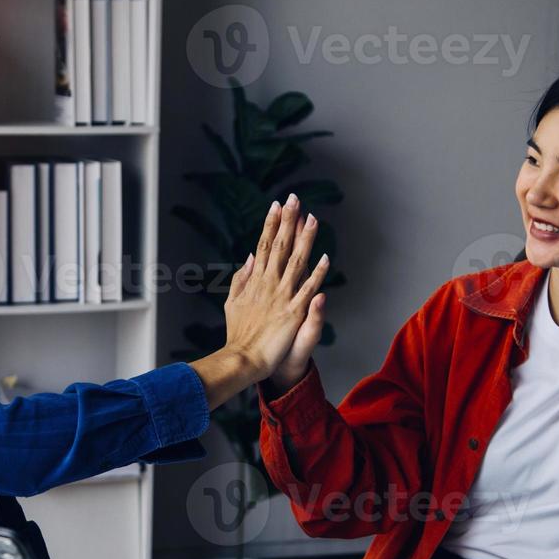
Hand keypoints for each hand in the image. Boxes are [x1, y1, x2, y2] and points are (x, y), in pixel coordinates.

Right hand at [189, 195, 328, 408]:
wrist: (243, 359)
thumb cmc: (238, 333)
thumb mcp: (233, 302)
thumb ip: (241, 278)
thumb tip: (249, 257)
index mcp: (255, 280)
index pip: (264, 245)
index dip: (271, 224)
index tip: (277, 205)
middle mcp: (268, 284)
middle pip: (280, 246)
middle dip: (288, 221)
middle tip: (294, 198)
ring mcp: (281, 296)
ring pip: (296, 262)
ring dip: (305, 239)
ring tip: (313, 218)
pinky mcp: (293, 312)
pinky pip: (308, 289)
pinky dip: (316, 274)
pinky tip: (325, 258)